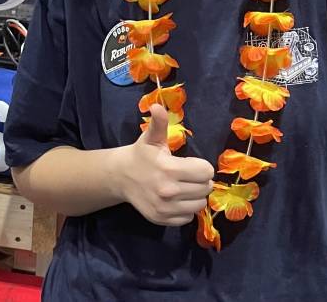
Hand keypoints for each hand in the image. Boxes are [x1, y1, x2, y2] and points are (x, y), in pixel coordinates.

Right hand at [113, 103, 214, 225]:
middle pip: (205, 188)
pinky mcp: (161, 219)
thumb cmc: (141, 155)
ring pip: (199, 204)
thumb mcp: (151, 137)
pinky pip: (187, 218)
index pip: (206, 172)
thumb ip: (159, 122)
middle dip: (200, 180)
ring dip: (195, 196)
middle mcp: (168, 191)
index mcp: (169, 168)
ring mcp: (165, 208)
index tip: (192, 164)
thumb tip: (157, 106)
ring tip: (185, 187)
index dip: (202, 166)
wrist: (120, 176)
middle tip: (189, 175)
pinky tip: (177, 199)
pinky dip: (185, 209)